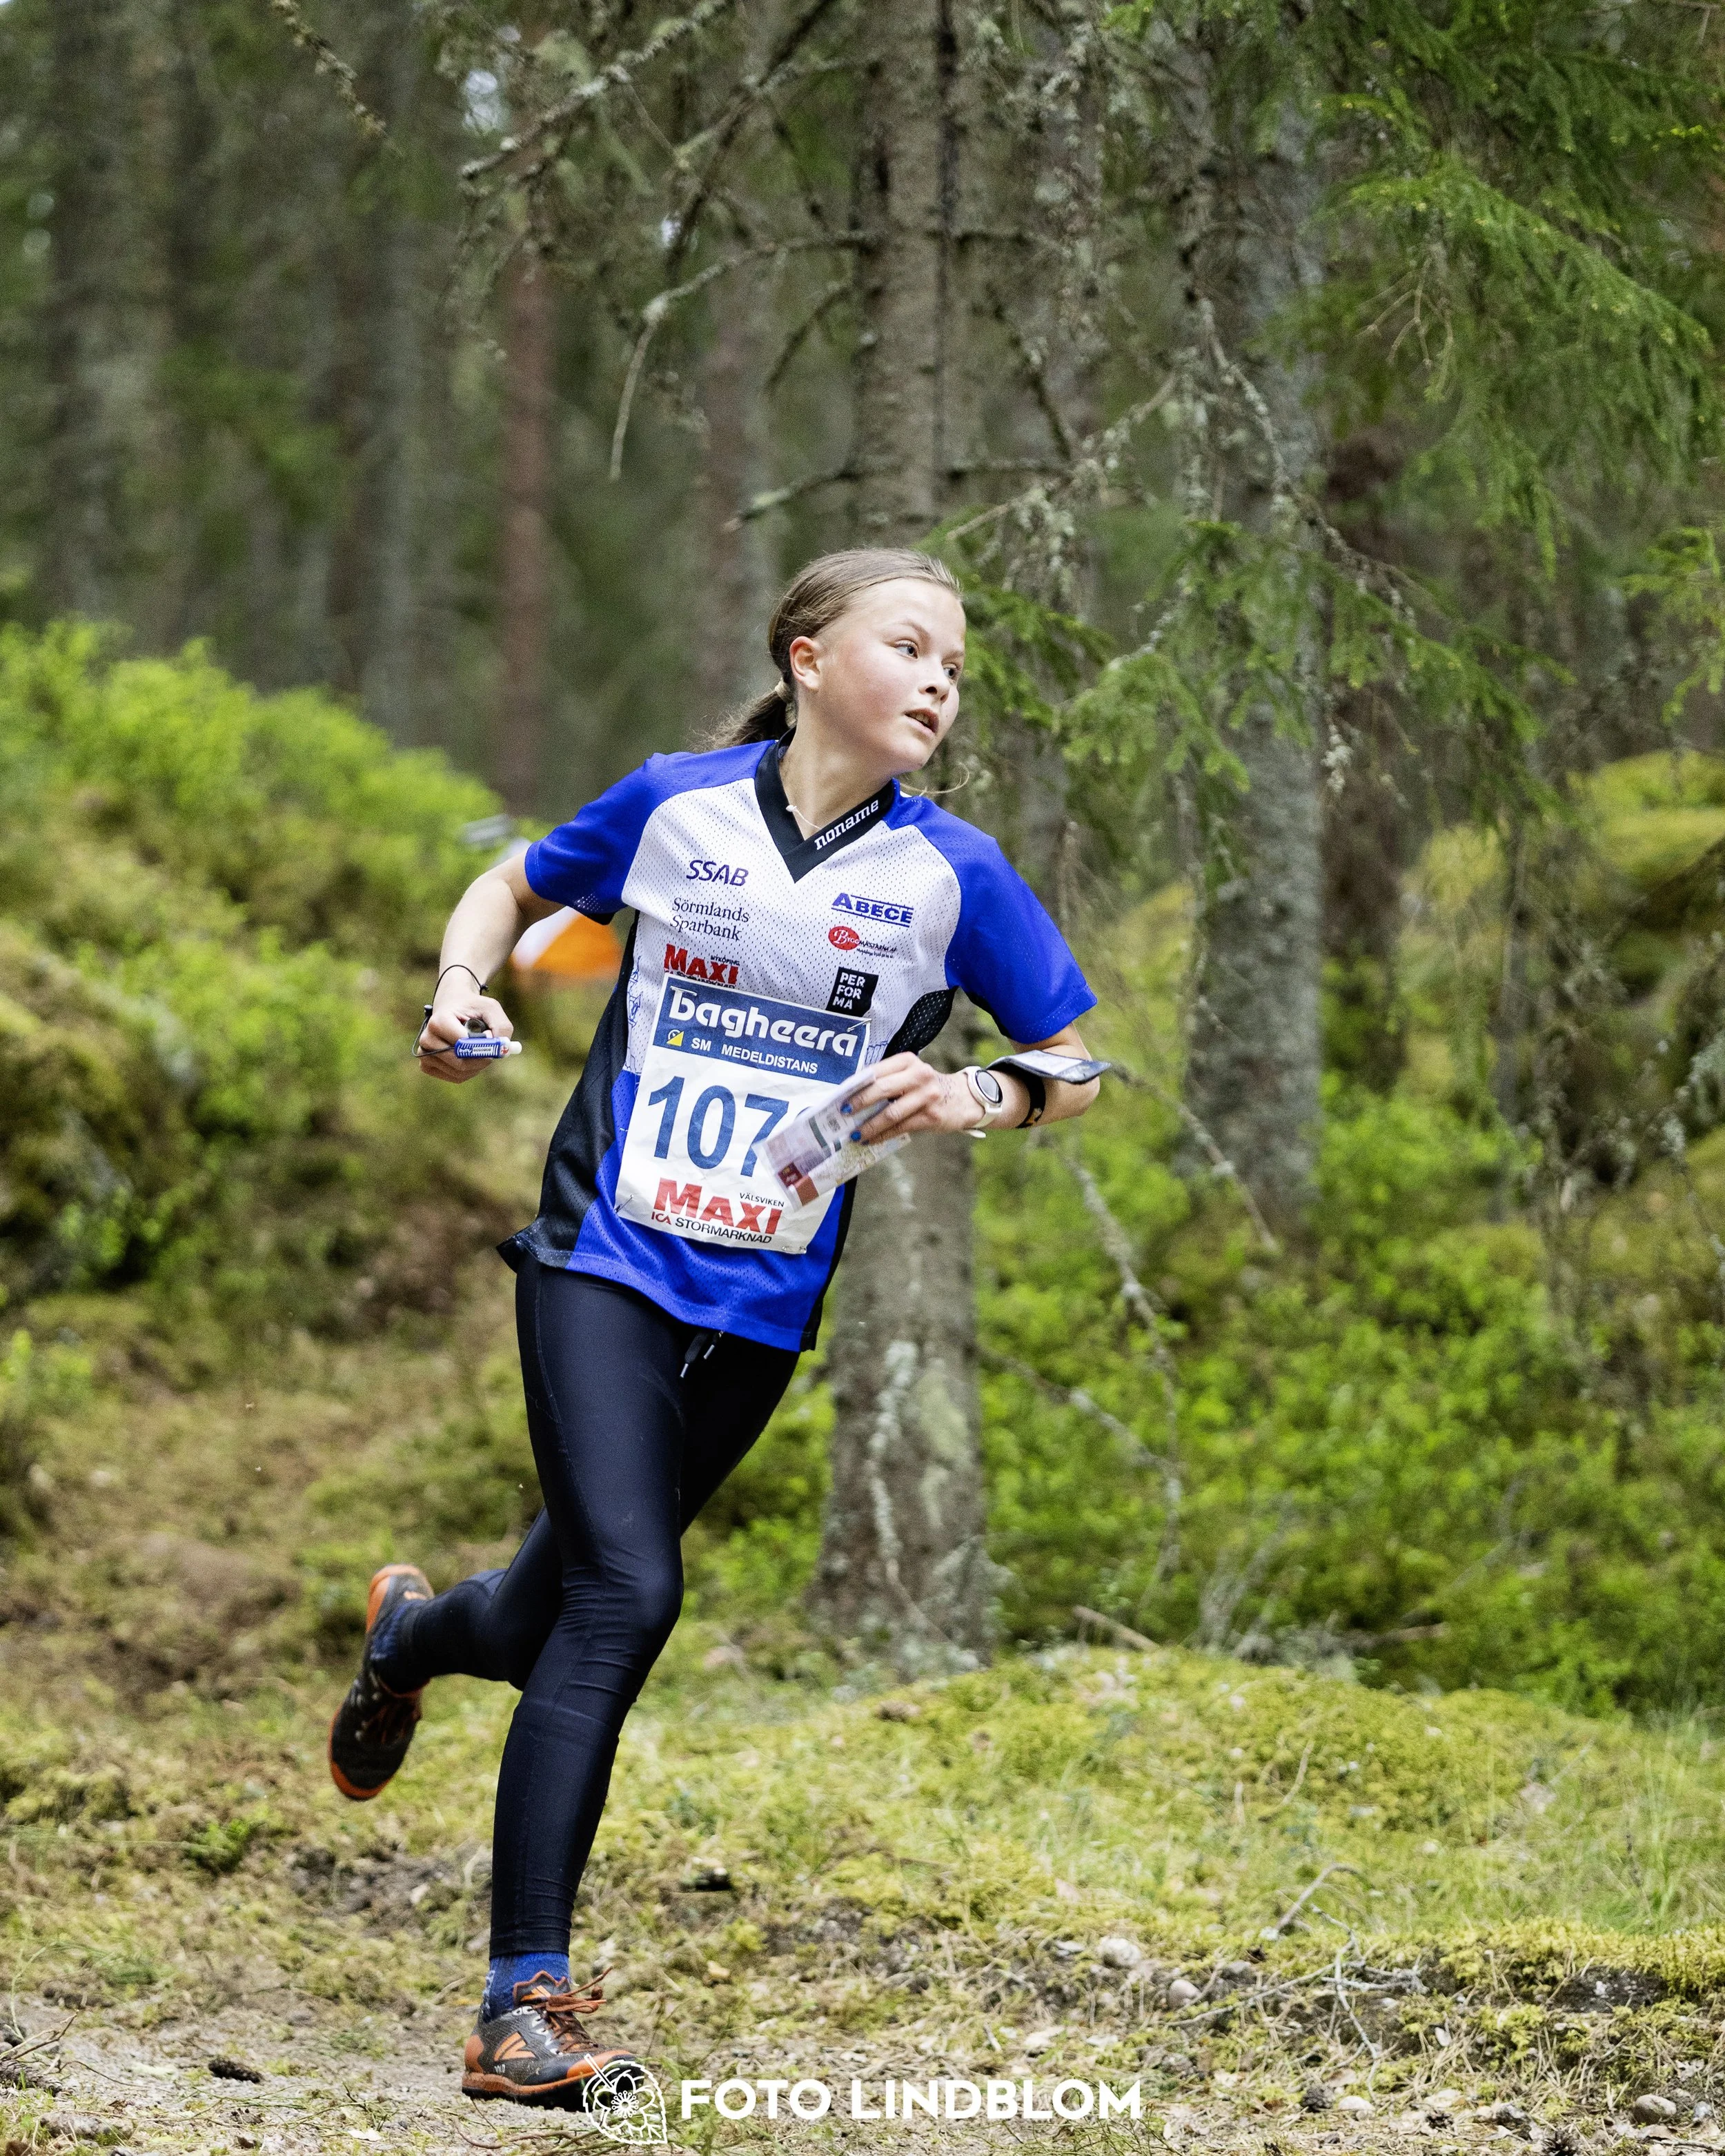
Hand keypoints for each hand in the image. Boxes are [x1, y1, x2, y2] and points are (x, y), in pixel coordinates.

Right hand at [417, 989, 514, 1082]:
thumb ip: (501, 1026)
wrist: (451, 1007)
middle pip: (460, 1062)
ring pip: (459, 1072)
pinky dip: (469, 1071)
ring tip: (478, 1049)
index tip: (490, 1037)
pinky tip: (469, 1057)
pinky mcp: (427, 1065)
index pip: (462, 1044)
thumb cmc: (472, 1008)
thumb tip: (500, 1049)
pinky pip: (455, 1077)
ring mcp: (424, 1053)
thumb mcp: (491, 1008)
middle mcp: (427, 1038)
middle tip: (490, 1050)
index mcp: (439, 1021)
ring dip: (477, 1065)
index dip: (482, 1046)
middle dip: (481, 1059)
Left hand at [842, 1052, 988, 1141]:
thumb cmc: (927, 1087)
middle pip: (882, 1089)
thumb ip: (887, 1080)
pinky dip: (883, 1135)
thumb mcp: (910, 1074)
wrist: (964, 1098)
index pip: (876, 1071)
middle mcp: (918, 1075)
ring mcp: (926, 1096)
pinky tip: (872, 1139)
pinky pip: (901, 1127)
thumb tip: (854, 1096)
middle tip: (844, 1112)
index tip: (841, 1094)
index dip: (857, 1084)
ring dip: (870, 1125)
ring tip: (855, 1133)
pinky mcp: (931, 1116)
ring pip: (890, 1113)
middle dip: (860, 1102)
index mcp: (908, 1061)